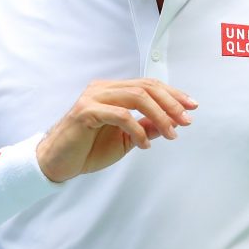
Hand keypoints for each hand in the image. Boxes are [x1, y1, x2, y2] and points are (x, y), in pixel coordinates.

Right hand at [36, 78, 197, 182]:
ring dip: (159, 115)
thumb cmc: (86, 149)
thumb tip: (170, 123)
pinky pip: (120, 115)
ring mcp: (94, 98)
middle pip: (146, 87)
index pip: (149, 85)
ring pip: (137, 97)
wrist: (56, 163)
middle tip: (185, 121)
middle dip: (171, 103)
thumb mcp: (125, 139)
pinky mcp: (86, 112)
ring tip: (171, 134)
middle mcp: (104, 89)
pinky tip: (144, 144)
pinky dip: (138, 129)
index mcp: (113, 90)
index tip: (192, 106)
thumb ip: (145, 127)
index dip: (173, 94)